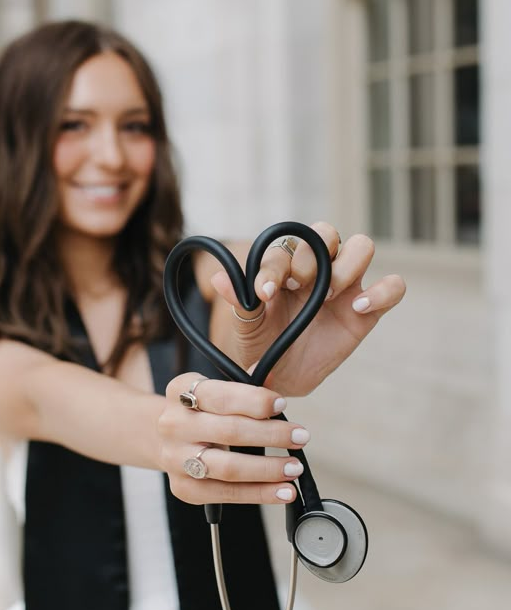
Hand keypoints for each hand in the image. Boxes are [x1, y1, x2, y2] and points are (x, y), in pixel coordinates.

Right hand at [158, 373, 312, 504]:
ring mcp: (175, 459)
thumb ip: (244, 394)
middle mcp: (173, 425)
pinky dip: (259, 494)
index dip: (253, 401)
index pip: (219, 395)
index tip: (282, 406)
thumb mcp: (215, 393)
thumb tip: (276, 392)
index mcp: (180, 391)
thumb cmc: (201, 413)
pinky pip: (226, 494)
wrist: (165, 439)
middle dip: (271, 435)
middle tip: (300, 437)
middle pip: (228, 431)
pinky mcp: (184, 489)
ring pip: (229, 468)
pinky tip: (281, 491)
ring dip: (268, 469)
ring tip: (294, 468)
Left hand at [210, 222, 405, 395]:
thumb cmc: (263, 345)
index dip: (275, 267)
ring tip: (326, 296)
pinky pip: (393, 287)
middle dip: (312, 255)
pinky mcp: (368, 309)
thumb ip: (238, 302)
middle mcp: (318, 268)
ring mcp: (346, 286)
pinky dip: (382, 291)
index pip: (284, 249)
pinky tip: (359, 308)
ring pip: (361, 246)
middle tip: (299, 286)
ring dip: (345, 265)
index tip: (263, 294)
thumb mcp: (246, 327)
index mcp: (285, 267)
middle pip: (327, 232)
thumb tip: (217, 278)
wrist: (283, 377)